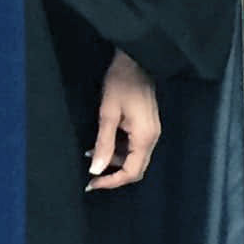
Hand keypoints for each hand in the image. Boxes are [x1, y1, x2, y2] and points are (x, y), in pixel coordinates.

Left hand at [87, 50, 159, 191]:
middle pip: (135, 169)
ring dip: (114, 160)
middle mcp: (152, 138)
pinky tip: (103, 142)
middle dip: (113, 174)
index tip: (92, 183)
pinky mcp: (146, 126)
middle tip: (91, 175)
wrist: (135, 60)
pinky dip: (118, 149)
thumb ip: (103, 143)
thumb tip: (96, 170)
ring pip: (134, 158)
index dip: (111, 182)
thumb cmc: (121, 83)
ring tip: (92, 152)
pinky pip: (134, 146)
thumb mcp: (108, 113)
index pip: (131, 173)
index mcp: (144, 138)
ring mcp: (151, 132)